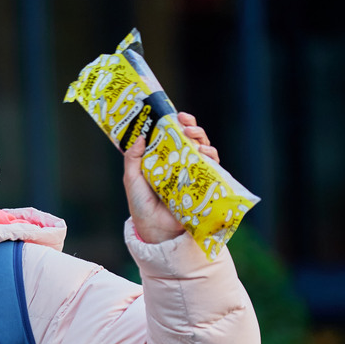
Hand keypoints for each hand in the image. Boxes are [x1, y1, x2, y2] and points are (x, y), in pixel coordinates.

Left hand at [122, 111, 219, 243]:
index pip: (173, 136)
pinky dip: (210, 156)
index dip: (176, 124)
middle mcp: (180, 163)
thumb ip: (133, 159)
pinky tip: (203, 153)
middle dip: (191, 127)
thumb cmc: (141, 205)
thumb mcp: (132, 179)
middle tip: (186, 123)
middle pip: (191, 139)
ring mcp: (192, 173)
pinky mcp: (203, 184)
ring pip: (204, 150)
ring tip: (193, 139)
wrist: (154, 228)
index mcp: (163, 159)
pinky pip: (212, 167)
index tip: (175, 115)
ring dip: (201, 139)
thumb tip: (140, 137)